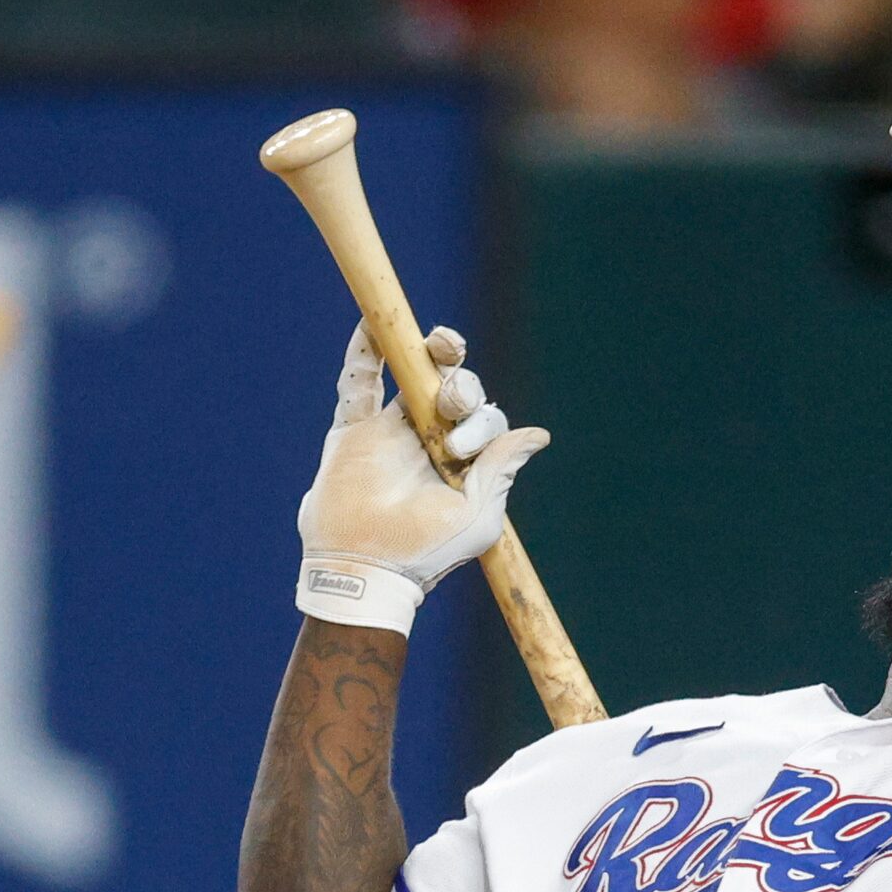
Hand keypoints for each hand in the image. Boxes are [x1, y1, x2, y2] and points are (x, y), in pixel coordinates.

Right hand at [295, 322, 548, 634]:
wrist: (364, 569)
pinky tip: (374, 321)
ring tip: (444, 341)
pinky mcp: (352, 432)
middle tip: (453, 402)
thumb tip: (538, 435)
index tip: (460, 448)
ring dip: (429, 354)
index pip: (483, 419)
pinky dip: (364, 351)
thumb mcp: (478, 516)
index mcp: (462, 462)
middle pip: (452, 390)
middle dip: (462, 386)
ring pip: (411, 378)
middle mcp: (428, 442)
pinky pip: (357, 384)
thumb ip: (500, 470)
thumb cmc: (426, 551)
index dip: (480, 420)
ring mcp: (389, 434)